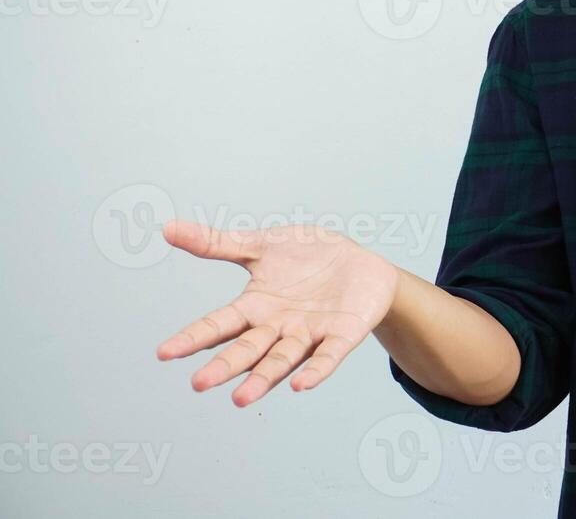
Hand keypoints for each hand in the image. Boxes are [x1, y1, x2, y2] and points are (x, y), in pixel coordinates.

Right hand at [156, 220, 398, 405]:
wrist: (361, 264)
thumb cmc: (309, 257)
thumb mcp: (263, 245)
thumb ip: (218, 243)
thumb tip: (167, 228)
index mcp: (256, 307)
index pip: (219, 325)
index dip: (193, 337)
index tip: (164, 352)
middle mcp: (278, 327)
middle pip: (247, 350)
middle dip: (225, 366)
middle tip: (199, 383)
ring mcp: (309, 334)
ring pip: (281, 360)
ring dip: (262, 378)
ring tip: (240, 397)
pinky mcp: (342, 335)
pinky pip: (327, 356)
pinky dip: (315, 370)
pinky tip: (300, 385)